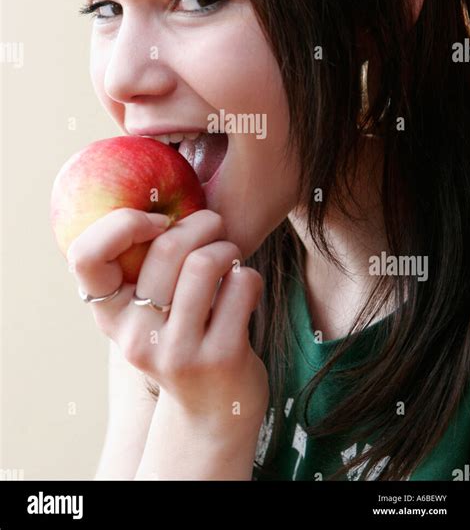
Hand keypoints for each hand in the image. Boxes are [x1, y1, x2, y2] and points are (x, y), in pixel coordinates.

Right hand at [67, 208, 268, 433]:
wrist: (212, 413)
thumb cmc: (182, 339)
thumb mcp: (149, 312)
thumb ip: (145, 266)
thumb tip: (158, 191)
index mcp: (110, 316)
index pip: (85, 256)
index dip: (122, 224)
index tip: (157, 222)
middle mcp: (136, 337)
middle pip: (166, 246)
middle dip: (201, 222)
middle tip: (214, 226)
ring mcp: (178, 351)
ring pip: (205, 262)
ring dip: (226, 247)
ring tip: (230, 256)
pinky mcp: (221, 358)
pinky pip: (242, 284)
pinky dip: (249, 275)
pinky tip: (245, 289)